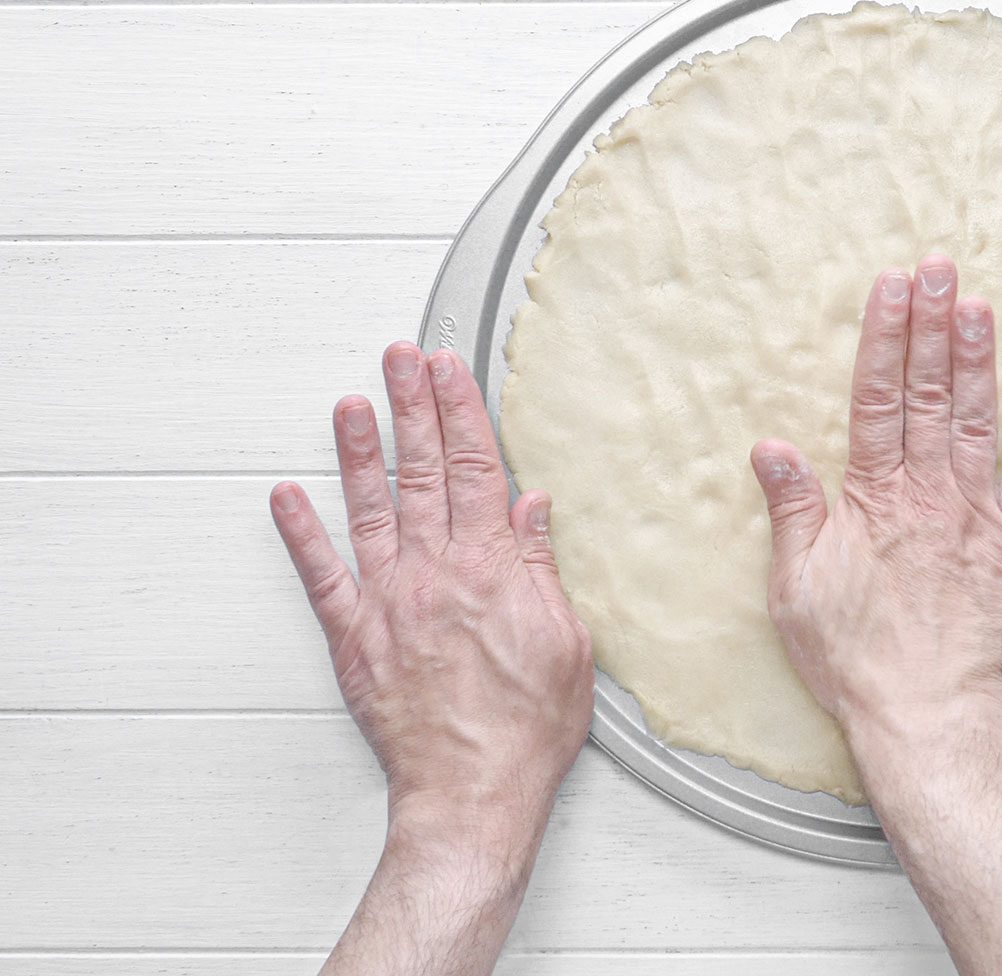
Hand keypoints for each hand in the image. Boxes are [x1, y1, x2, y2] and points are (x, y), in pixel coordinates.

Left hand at [270, 343, 593, 857]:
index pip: (477, 468)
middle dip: (413, 407)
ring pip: (371, 507)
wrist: (474, 790)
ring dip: (360, 450)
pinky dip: (301, 534)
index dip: (462, 411)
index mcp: (493, 567)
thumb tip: (533, 508)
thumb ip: (542, 566)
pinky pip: (322, 575)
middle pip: (424, 471)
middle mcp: (436, 572)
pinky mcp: (355, 638)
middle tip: (400, 358)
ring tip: (351, 404)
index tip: (450, 369)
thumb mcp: (567, 639)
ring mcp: (390, 601)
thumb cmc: (526, 727)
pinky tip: (287, 496)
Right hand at [750, 256, 1001, 746]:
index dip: (884, 335)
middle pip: (928, 390)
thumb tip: (771, 445)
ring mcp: (977, 511)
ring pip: (977, 416)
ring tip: (979, 301)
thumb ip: (792, 509)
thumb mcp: (795, 587)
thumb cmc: (856, 658)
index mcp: (871, 495)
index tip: (891, 284)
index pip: (876, 396)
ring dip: (978, 356)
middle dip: (932, 323)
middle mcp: (926, 490)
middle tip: (939, 265)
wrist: (929, 713)